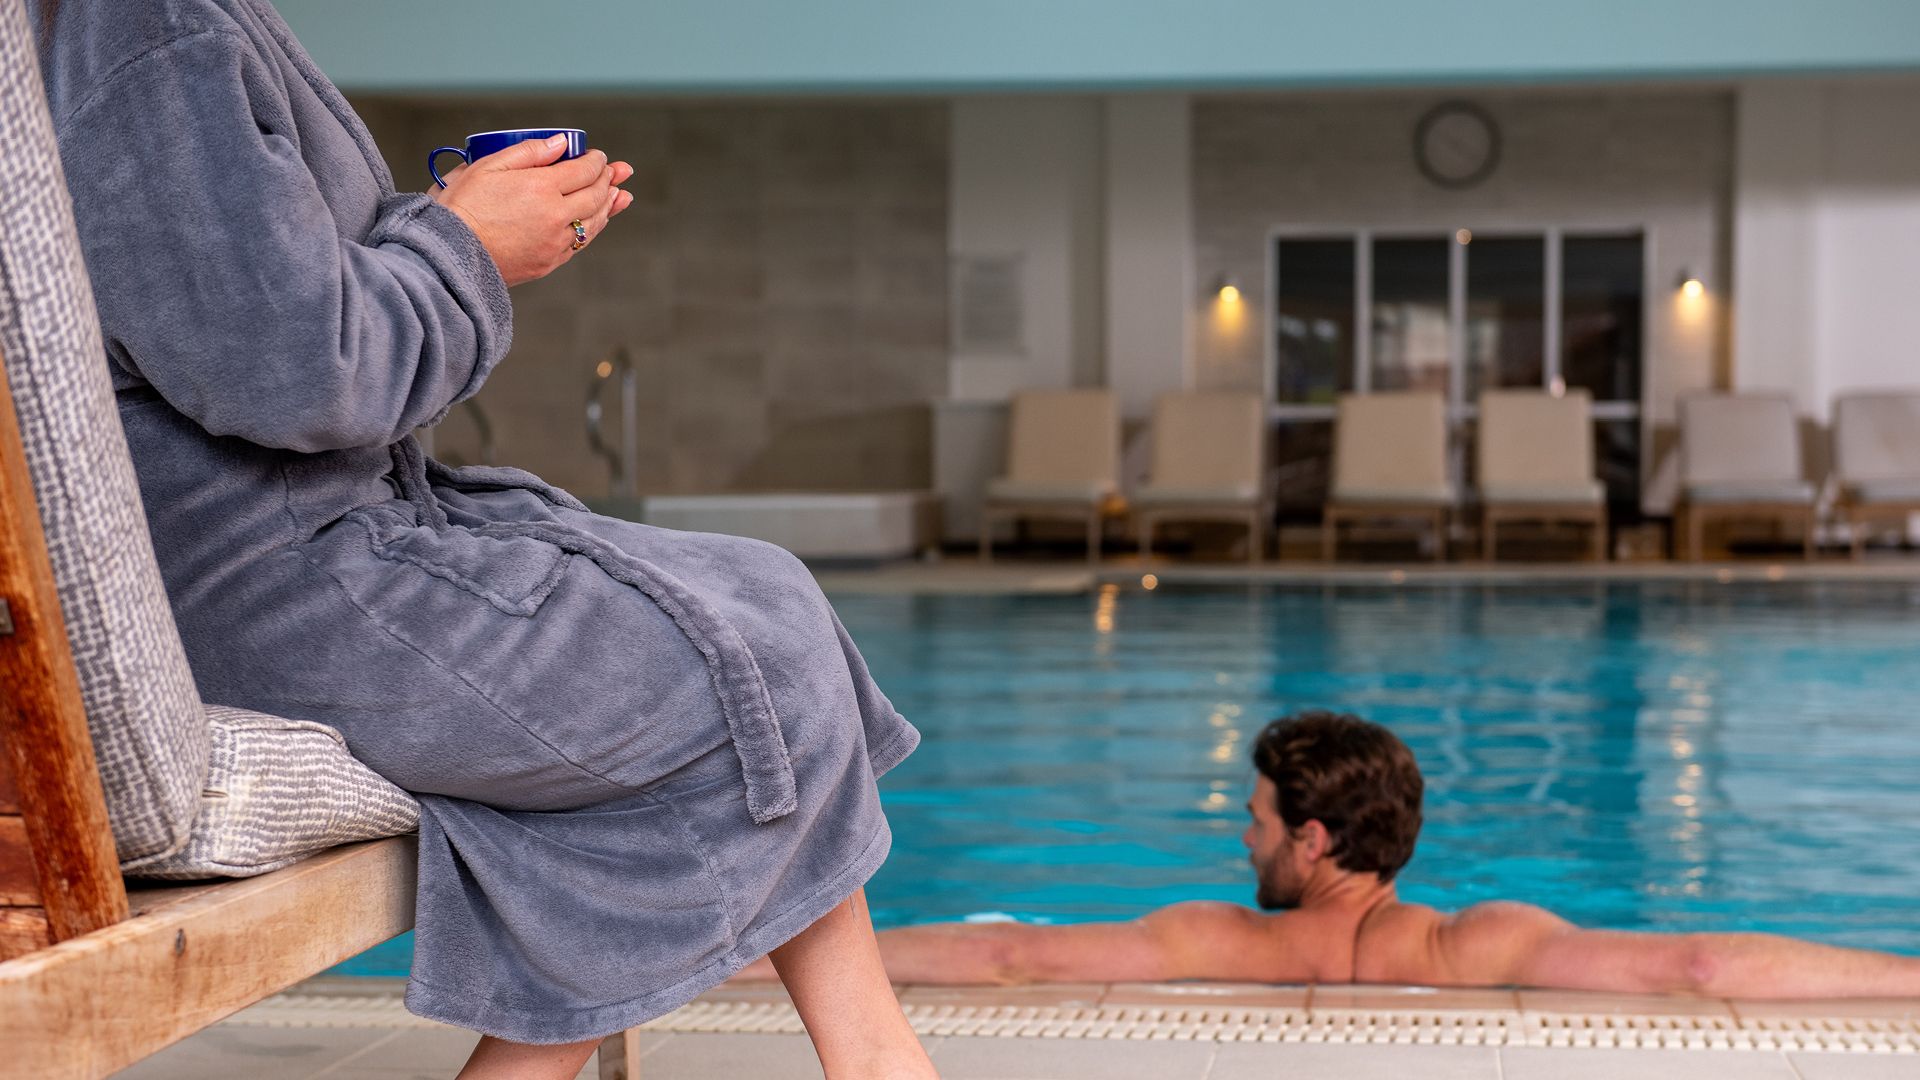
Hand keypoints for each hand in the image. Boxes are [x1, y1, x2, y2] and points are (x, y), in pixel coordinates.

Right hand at [430, 134, 635, 287]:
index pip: (583, 171)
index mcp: (541, 188)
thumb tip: (560, 143)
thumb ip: (529, 152)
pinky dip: (594, 228)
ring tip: (620, 195)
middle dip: (608, 180)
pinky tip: (598, 221)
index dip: (595, 161)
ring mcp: (555, 243)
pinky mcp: (549, 263)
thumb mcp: (487, 167)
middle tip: (617, 172)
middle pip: (595, 196)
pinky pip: (581, 243)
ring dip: (609, 206)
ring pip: (594, 222)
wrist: (449, 256)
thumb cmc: (461, 207)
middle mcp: (555, 217)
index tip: (598, 156)